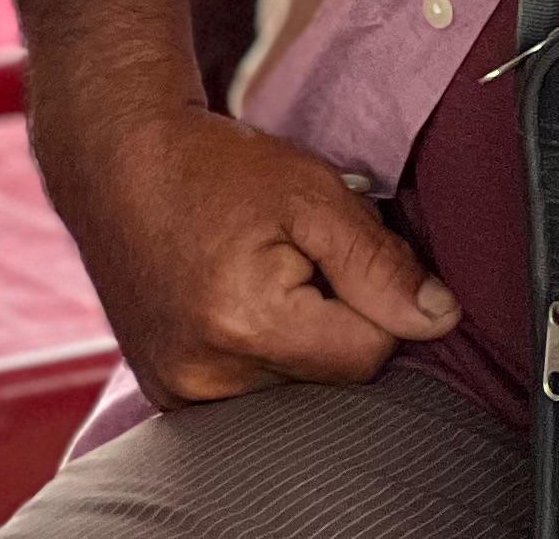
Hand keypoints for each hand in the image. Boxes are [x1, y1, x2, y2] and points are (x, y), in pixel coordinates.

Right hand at [42, 99, 459, 403]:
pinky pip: (250, 392)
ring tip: (265, 277)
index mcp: (248, 326)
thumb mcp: (314, 195)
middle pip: (329, 378)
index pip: (369, 354)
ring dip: (299, 341)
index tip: (340, 252)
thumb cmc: (216, 169)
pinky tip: (240, 303)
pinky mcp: (167, 395)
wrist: (116, 163)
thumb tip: (441, 319)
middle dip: (336, 321)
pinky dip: (262, 352)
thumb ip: (381, 264)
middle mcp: (207, 378)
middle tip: (299, 260)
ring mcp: (181, 394)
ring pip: (294, 390)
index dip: (376, 300)